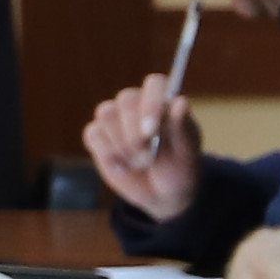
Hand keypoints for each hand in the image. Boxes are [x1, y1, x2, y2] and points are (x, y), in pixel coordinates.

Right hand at [84, 80, 198, 220]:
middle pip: (126, 99)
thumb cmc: (178, 168)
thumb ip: (181, 128)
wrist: (160, 194)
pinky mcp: (98, 136)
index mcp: (164, 102)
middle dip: (134, 130)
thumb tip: (182, 101)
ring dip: (122, 144)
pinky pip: (94, 134)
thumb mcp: (185, 153)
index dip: (151, 102)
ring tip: (140, 163)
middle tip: (147, 156)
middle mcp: (138, 105)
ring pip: (106, 114)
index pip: (154, 84)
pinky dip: (107, 153)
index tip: (152, 130)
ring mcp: (115, 119)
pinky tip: (123, 167)